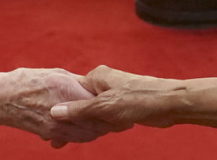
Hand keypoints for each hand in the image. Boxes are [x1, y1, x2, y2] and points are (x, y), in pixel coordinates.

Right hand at [0, 68, 123, 147]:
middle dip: (111, 122)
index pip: (98, 103)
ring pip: (88, 133)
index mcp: (67, 91)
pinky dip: (86, 135)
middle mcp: (63, 111)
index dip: (112, 106)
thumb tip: (94, 86)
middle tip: (123, 119)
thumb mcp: (58, 74)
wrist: (3, 98)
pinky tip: (91, 129)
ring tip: (111, 124)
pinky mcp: (51, 133)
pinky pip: (75, 138)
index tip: (123, 105)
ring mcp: (57, 125)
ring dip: (100, 130)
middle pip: (97, 122)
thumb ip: (78, 83)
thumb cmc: (30, 81)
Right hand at [49, 65, 180, 131]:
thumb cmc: (138, 99)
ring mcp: (113, 93)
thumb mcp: (104, 106)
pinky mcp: (122, 104)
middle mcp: (103, 82)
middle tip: (55, 139)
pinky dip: (97, 125)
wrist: (169, 103)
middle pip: (79, 102)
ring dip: (83, 124)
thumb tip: (53, 112)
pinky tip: (89, 136)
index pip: (70, 91)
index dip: (59, 108)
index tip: (47, 123)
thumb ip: (79, 110)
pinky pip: (103, 116)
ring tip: (65, 141)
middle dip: (70, 120)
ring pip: (92, 111)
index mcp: (97, 76)